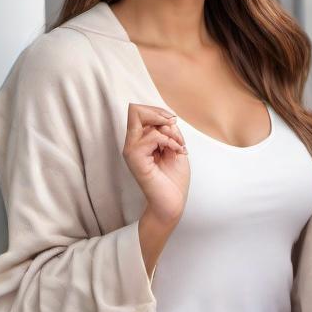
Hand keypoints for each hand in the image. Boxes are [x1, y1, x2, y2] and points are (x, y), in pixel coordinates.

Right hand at [122, 103, 188, 225]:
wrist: (172, 202)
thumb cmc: (174, 179)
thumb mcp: (175, 147)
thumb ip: (169, 131)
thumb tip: (167, 118)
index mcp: (141, 140)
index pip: (140, 111)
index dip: (159, 111)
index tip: (174, 124)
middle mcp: (132, 144)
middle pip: (135, 110)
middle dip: (160, 114)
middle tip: (175, 131)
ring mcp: (131, 150)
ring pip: (141, 119)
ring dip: (169, 130)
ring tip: (180, 146)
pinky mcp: (135, 158)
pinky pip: (151, 136)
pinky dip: (169, 140)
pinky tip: (177, 151)